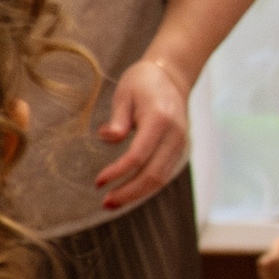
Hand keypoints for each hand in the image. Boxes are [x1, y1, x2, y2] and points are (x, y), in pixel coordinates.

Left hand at [94, 57, 189, 211]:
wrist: (172, 76)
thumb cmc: (142, 82)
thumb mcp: (124, 93)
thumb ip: (118, 118)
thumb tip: (107, 138)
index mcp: (160, 120)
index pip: (138, 155)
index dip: (118, 172)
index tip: (98, 182)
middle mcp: (175, 135)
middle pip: (153, 174)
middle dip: (129, 192)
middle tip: (105, 203)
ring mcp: (180, 143)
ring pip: (161, 177)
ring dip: (137, 194)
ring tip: (112, 202)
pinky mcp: (179, 148)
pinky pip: (164, 172)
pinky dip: (146, 186)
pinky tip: (128, 192)